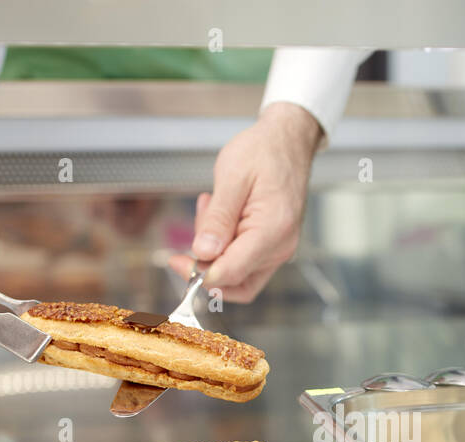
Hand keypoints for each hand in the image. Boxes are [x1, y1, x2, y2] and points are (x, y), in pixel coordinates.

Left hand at [169, 102, 321, 303]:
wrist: (288, 140)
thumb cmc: (264, 152)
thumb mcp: (232, 178)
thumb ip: (218, 219)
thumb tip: (203, 252)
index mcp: (272, 231)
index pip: (232, 271)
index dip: (200, 274)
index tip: (177, 261)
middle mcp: (280, 247)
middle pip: (235, 279)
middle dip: (207, 263)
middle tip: (193, 231)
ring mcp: (278, 248)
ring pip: (238, 272)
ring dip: (216, 250)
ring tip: (210, 209)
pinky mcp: (273, 245)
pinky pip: (244, 259)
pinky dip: (225, 245)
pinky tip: (221, 216)